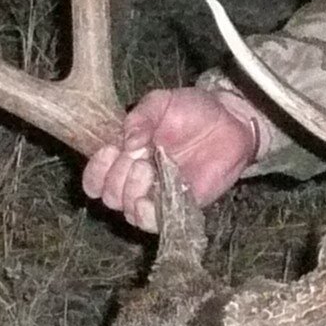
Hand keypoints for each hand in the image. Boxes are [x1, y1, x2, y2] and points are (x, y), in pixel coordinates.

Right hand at [82, 85, 267, 230]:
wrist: (229, 121)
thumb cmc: (193, 110)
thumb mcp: (161, 102)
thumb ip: (140, 117)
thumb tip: (127, 142)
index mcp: (125, 154)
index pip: (96, 176)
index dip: (96, 170)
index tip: (110, 150)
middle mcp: (137, 179)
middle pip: (110, 196)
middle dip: (116, 179)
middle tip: (139, 159)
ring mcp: (158, 194)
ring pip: (128, 212)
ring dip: (131, 193)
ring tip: (148, 170)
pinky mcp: (180, 205)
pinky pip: (156, 223)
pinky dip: (147, 214)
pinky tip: (151, 198)